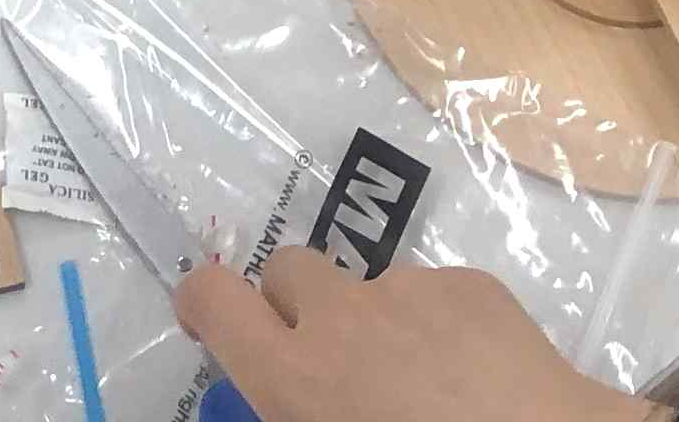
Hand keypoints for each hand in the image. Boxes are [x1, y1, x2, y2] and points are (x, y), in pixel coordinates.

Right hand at [179, 253, 647, 419]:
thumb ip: (296, 411)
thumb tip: (291, 400)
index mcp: (296, 375)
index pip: (212, 298)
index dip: (203, 302)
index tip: (211, 323)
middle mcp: (342, 317)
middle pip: (287, 271)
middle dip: (296, 306)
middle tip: (328, 365)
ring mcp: (411, 290)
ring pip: (367, 285)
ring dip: (376, 323)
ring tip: (423, 384)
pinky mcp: (473, 284)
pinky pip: (434, 292)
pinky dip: (440, 325)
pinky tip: (475, 377)